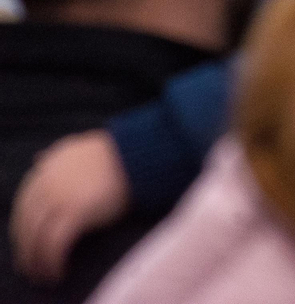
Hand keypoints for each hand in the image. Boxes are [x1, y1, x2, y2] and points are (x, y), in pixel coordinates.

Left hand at [10, 130, 130, 284]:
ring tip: (46, 274)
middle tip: (33, 266)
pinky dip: (52, 261)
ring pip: (35, 237)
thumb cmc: (118, 153)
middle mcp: (47, 181)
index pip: (23, 205)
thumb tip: (38, 159)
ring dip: (36, 260)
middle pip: (26, 223)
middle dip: (26, 248)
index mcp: (46, 168)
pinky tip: (59, 272)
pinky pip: (54, 244)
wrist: (142, 153)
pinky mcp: (75, 211)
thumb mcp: (80, 148)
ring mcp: (59, 196)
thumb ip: (57, 157)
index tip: (30, 243)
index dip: (24, 228)